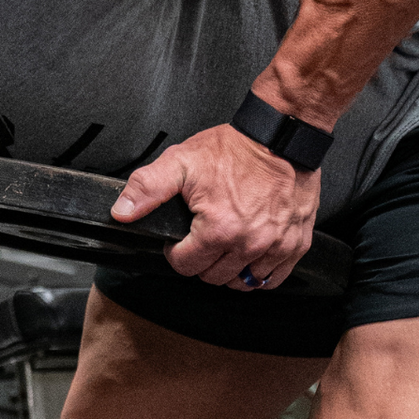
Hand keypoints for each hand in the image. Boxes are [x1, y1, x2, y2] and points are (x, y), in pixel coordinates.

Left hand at [111, 125, 318, 288]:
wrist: (281, 136)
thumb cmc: (235, 149)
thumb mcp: (181, 162)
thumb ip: (147, 189)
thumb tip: (122, 211)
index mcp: (218, 229)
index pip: (185, 266)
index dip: (176, 251)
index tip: (181, 237)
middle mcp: (249, 243)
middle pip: (213, 277)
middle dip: (202, 261)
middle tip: (203, 237)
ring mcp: (276, 246)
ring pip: (243, 283)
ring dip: (230, 270)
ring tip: (226, 245)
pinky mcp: (296, 244)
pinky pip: (273, 278)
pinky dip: (260, 271)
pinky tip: (251, 253)